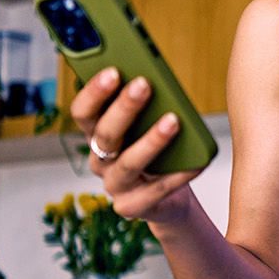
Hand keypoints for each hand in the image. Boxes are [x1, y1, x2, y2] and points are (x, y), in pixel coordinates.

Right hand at [70, 66, 200, 223]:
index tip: (113, 70)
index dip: (93, 92)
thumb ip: (147, 104)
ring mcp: (115, 186)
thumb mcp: (149, 124)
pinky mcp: (132, 207)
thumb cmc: (159, 151)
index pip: (83, 112)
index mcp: (97, 135)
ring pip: (128, 163)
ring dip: (151, 141)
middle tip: (144, 85)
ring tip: (173, 121)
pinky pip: (157, 190)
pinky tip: (196, 162)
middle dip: (124, 108)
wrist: (169, 198)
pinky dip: (178, 175)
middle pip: (105, 135)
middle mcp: (100, 161)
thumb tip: (158, 77)